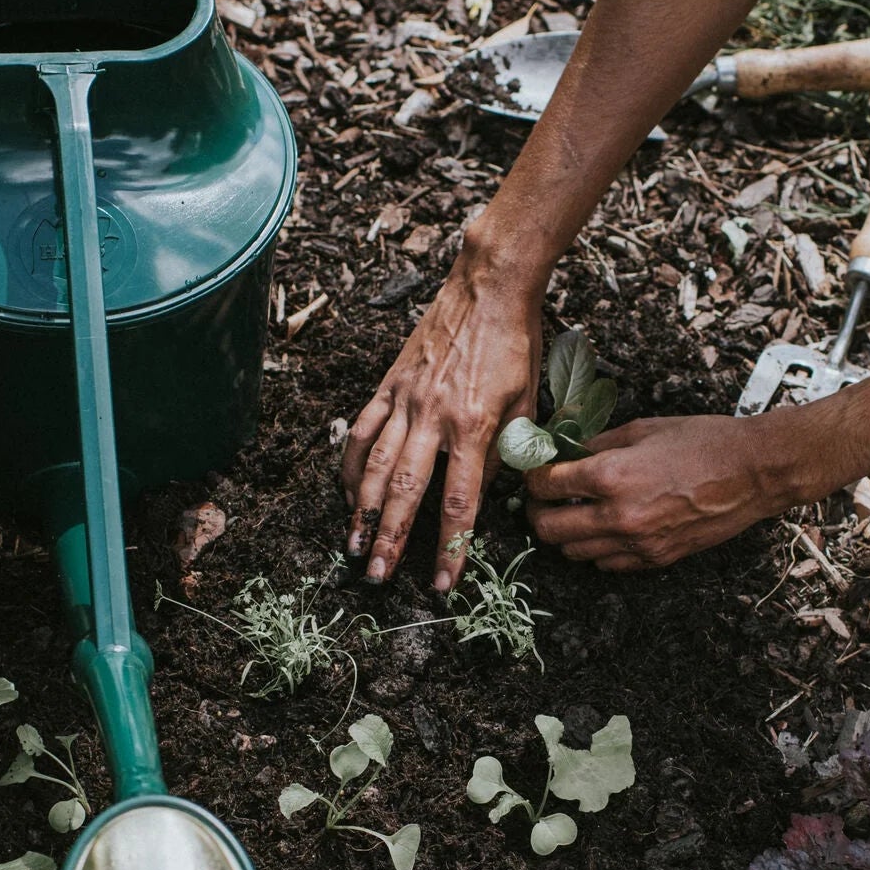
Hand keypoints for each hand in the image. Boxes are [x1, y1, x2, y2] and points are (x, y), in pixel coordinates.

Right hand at [342, 252, 541, 589]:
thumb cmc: (515, 346)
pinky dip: (349, 464)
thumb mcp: (525, 404)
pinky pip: (362, 430)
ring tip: (353, 544)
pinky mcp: (388, 385)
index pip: (459, 503)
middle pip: (405, 491)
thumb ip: (504, 453)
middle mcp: (434, 417)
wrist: (489, 287)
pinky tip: (344, 491)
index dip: (450, 548)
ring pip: (375, 464)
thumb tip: (485, 493)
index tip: (442, 582)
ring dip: (360, 509)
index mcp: (474, 426)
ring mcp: (405, 400)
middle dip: (390, 538)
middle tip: (377, 576)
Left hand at [524, 414, 796, 569]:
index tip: (534, 472)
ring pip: (572, 552)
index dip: (532, 476)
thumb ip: (596, 445)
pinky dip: (596, 549)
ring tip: (573, 512)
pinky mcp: (655, 560)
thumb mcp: (643, 430)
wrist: (755, 472)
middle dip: (536, 511)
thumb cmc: (705, 442)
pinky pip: (606, 564)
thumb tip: (564, 452)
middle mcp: (618, 515)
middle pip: (547, 528)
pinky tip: (605, 528)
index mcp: (611, 475)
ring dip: (565, 533)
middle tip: (542, 499)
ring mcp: (637, 543)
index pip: (544, 485)